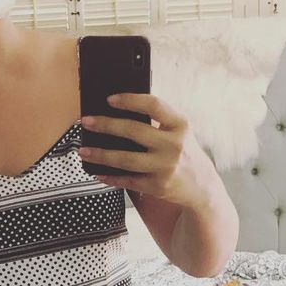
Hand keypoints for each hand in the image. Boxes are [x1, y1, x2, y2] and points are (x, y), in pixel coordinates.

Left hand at [79, 93, 207, 207]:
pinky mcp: (158, 186)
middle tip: (86, 121)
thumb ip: (158, 120)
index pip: (153, 105)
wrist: (202, 186)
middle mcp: (174, 145)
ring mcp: (165, 167)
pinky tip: (96, 171)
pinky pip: (128, 181)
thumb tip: (118, 110)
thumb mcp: (179, 131)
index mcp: (180, 125)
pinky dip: (110, 177)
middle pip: (133, 131)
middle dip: (106, 125)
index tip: (109, 99)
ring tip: (83, 151)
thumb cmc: (184, 152)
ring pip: (126, 159)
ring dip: (101, 154)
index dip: (130, 100)